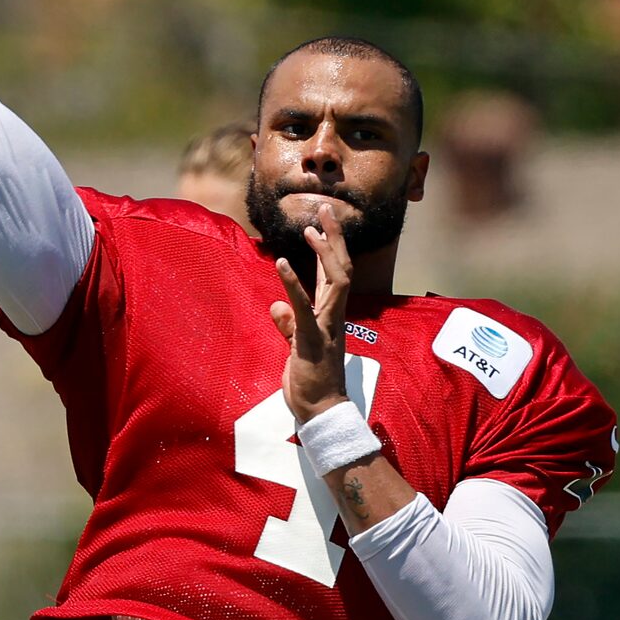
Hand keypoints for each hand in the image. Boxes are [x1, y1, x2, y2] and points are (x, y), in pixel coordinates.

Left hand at [269, 204, 355, 423]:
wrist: (320, 411)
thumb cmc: (310, 382)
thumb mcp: (295, 347)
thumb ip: (288, 325)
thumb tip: (277, 307)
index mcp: (330, 316)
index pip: (333, 273)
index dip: (329, 247)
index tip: (322, 221)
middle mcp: (334, 316)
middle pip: (342, 267)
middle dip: (335, 237)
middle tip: (326, 208)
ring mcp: (327, 327)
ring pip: (336, 281)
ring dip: (324, 253)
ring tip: (310, 229)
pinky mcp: (312, 340)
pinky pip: (305, 307)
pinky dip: (293, 284)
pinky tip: (280, 263)